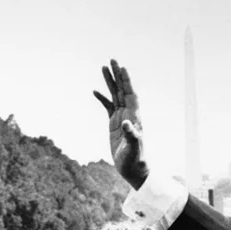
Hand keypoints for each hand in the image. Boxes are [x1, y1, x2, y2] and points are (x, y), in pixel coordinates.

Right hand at [94, 59, 148, 189]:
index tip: (122, 67)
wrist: (133, 169)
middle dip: (117, 75)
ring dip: (110, 82)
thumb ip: (131, 135)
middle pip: (122, 90)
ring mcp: (121, 118)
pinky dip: (102, 98)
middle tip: (112, 60)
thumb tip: (126, 123)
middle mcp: (129, 114)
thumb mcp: (133, 148)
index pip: (130, 94)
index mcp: (134, 116)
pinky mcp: (114, 124)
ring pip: (115, 95)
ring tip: (103, 68)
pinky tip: (95, 91)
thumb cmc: (136, 160)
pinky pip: (108, 107)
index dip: (127, 81)